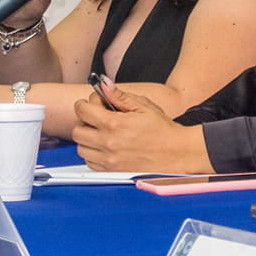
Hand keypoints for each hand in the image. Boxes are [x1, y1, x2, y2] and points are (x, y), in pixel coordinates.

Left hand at [71, 86, 204, 171]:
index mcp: (114, 124)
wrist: (177, 153)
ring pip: (81, 148)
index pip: (82, 110)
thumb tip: (103, 84)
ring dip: (87, 139)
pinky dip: (93, 154)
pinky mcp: (112, 171)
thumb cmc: (163, 131)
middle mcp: (108, 143)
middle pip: (77, 130)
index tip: (92, 104)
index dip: (85, 103)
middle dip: (85, 121)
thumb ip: (119, 96)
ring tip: (102, 134)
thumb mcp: (143, 106)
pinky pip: (90, 162)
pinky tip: (106, 148)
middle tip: (97, 119)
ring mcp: (109, 159)